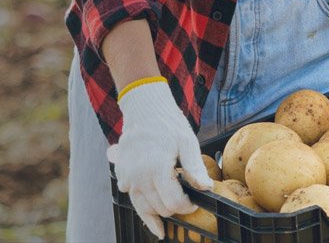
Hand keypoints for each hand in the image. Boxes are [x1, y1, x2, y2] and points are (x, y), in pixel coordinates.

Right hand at [106, 79, 213, 238]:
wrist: (144, 109)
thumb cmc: (167, 124)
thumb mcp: (187, 142)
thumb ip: (195, 168)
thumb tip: (206, 188)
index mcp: (156, 168)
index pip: (174, 204)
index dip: (187, 206)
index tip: (194, 201)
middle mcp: (138, 176)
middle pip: (160, 209)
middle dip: (174, 208)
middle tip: (184, 198)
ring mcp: (127, 177)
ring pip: (143, 208)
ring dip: (157, 212)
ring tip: (167, 218)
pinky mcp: (121, 175)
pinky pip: (132, 198)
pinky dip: (143, 203)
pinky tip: (152, 201)